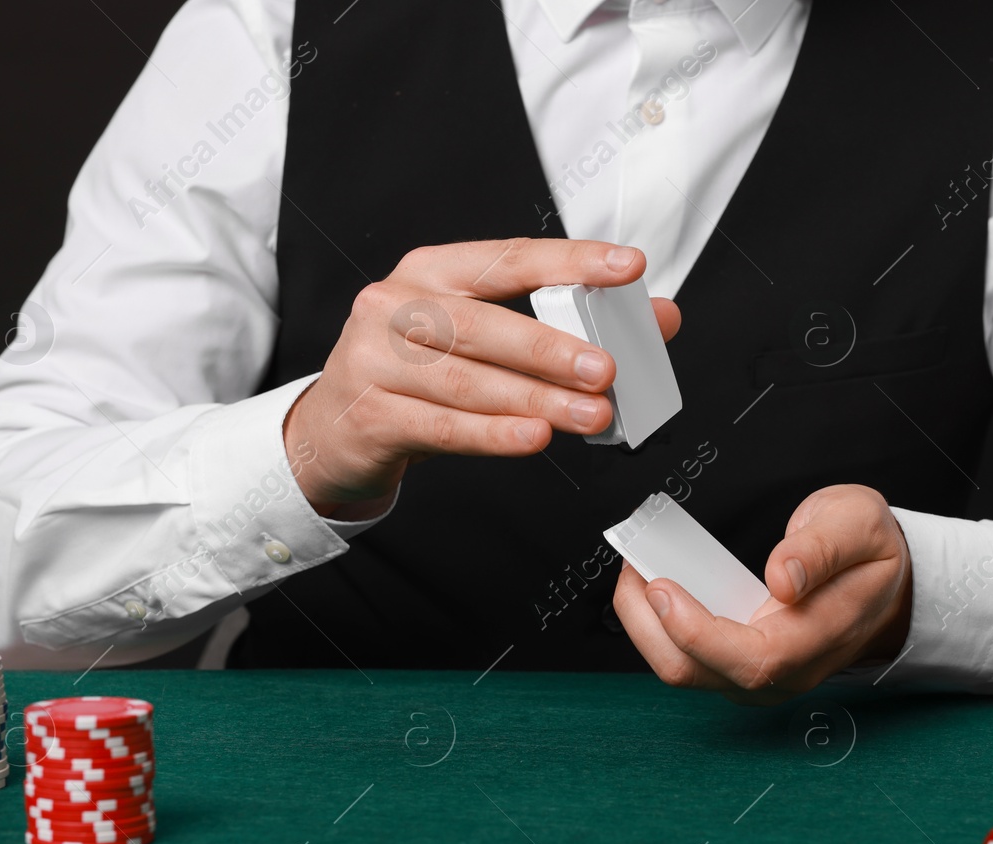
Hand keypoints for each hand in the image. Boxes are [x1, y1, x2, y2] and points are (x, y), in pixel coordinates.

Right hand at [284, 238, 681, 518]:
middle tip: (606, 370)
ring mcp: (374, 359)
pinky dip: (493, 433)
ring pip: (467, 379)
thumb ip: (565, 325)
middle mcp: (395, 305)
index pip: (509, 259)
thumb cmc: (419, 376)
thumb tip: (658, 320)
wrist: (335, 430)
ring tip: (589, 415)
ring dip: (535, 399)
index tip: (626, 268)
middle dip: (552, 348)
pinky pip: (442, 426)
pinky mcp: (369, 414)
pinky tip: (535, 436)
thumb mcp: (484, 341)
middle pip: (484, 323)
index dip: (570, 261)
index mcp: (431, 272)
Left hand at [612, 485, 912, 703]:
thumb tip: (782, 577)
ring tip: (638, 572)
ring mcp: (762, 674)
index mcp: (818, 638)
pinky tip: (655, 589)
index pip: (751, 659)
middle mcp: (786, 670)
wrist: (886, 584)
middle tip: (634, 570)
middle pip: (699, 674)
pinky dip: (661, 628)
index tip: (662, 588)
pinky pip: (690, 660)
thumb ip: (822, 548)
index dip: (697, 633)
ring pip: (687, 672)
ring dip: (648, 628)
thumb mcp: (859, 524)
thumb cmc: (870, 554)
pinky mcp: (742, 665)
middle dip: (650, 627)